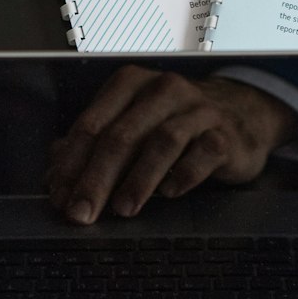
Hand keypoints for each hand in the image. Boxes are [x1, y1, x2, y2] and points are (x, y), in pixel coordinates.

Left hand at [45, 65, 297, 224]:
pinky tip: (170, 194)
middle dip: (96, 179)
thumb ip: (93, 148)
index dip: (71, 165)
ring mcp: (197, 110)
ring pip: (161, 142)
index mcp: (131, 85)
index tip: (59, 198)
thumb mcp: (132, 126)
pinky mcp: (226, 134)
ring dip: (138, 180)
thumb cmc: (177, 124)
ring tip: (122, 209)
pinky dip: (184, 175)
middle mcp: (163, 90)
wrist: (243, 114)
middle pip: (121, 136)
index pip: (92, 125)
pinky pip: (204, 153)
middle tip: (82, 213)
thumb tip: (54, 179)